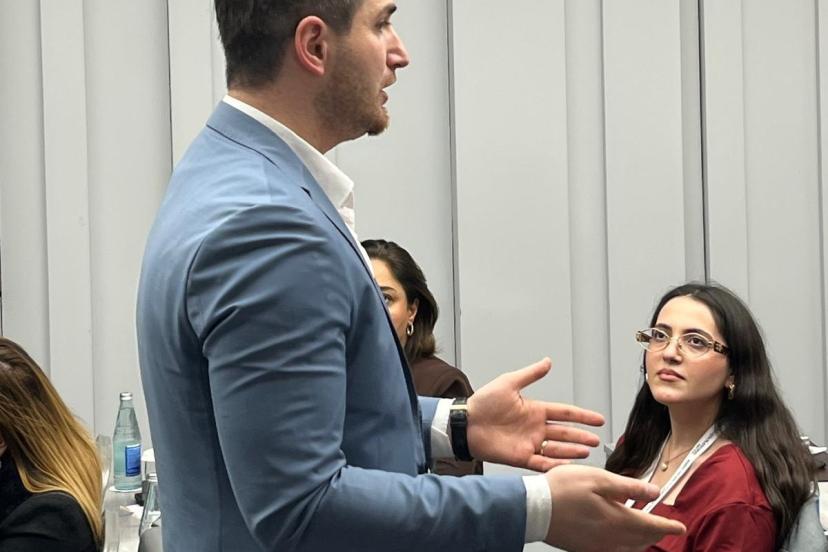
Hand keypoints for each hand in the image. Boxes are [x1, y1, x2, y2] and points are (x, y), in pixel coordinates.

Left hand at [466, 358, 603, 470]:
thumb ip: (530, 375)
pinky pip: (542, 462)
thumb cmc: (482, 403)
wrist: (465, 423)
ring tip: (587, 452)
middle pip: (564, 433)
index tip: (598, 419)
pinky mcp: (520, 457)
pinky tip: (568, 465)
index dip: (582, 416)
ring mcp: (529, 443)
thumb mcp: (509, 383)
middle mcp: (534, 427)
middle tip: (597, 440)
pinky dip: (555, 464)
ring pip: (557, 449)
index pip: (564, 413)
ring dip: (572, 451)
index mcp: (534, 410)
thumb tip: (547, 361)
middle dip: (581, 436)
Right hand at [544, 465, 685, 550]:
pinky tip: (616, 534)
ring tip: (641, 529)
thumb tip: (654, 491)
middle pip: (642, 541)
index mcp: (618, 520)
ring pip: (629, 549)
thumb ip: (629, 487)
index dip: (669, 526)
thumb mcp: (598, 479)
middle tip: (661, 525)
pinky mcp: (585, 549)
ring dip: (640, 541)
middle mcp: (611, 540)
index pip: (653, 527)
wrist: (533, 509)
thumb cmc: (562, 490)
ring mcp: (598, 547)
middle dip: (655, 533)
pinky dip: (623, 545)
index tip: (679, 525)